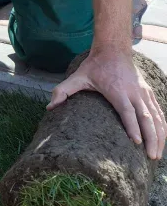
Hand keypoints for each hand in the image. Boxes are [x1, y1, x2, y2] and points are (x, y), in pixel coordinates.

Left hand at [49, 47, 165, 159]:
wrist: (114, 49)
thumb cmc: (94, 66)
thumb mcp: (76, 76)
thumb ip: (63, 91)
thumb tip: (50, 107)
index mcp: (117, 91)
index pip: (127, 111)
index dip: (132, 127)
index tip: (137, 142)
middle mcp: (134, 92)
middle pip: (146, 118)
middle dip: (151, 138)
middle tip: (152, 156)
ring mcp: (143, 92)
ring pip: (156, 116)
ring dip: (160, 135)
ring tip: (158, 153)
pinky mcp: (148, 92)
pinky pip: (159, 111)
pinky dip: (163, 125)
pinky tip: (162, 138)